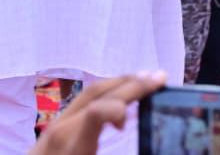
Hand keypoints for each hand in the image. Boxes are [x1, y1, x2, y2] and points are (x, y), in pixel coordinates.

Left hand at [30, 72, 167, 153]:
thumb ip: (121, 154)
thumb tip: (151, 147)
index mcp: (73, 151)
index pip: (94, 113)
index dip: (118, 106)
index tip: (135, 114)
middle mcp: (62, 134)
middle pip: (98, 95)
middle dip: (132, 84)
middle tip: (160, 78)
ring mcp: (55, 127)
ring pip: (90, 92)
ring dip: (121, 83)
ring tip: (147, 81)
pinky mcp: (54, 125)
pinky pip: (84, 100)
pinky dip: (107, 94)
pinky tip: (122, 101)